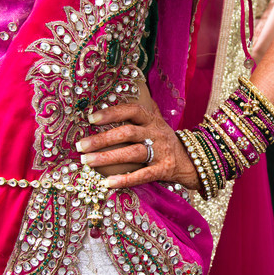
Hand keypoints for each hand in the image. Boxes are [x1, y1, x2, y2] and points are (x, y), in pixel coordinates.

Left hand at [75, 101, 198, 189]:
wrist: (193, 159)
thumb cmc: (166, 140)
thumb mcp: (157, 122)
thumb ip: (142, 111)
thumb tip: (124, 91)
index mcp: (152, 120)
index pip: (132, 110)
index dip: (111, 113)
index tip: (91, 118)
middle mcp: (156, 133)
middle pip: (127, 133)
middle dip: (101, 139)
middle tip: (80, 146)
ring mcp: (161, 152)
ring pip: (132, 153)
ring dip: (107, 158)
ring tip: (87, 161)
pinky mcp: (164, 169)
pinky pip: (143, 175)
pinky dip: (125, 180)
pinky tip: (107, 183)